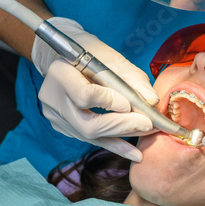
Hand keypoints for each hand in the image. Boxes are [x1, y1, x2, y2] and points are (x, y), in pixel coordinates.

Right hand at [33, 17, 157, 161]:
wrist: (69, 56)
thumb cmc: (91, 53)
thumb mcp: (112, 58)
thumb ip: (132, 78)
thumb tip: (152, 101)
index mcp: (60, 73)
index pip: (85, 95)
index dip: (110, 102)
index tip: (131, 104)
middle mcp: (52, 97)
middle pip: (87, 124)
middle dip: (121, 126)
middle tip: (147, 125)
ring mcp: (55, 115)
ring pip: (89, 135)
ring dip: (121, 137)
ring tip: (145, 138)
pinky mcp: (62, 126)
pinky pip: (89, 139)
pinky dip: (113, 144)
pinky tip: (132, 152)